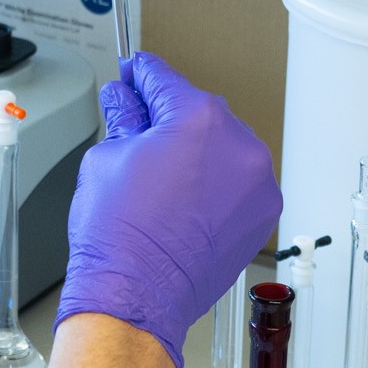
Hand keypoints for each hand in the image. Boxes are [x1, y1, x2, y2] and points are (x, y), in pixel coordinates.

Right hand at [57, 52, 282, 367]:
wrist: (138, 293)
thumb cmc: (120, 235)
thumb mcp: (105, 158)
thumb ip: (123, 119)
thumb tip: (124, 101)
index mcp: (196, 119)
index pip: (163, 77)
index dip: (139, 74)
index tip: (132, 74)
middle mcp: (237, 144)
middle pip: (197, 110)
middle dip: (166, 116)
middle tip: (135, 131)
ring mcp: (256, 181)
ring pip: (222, 145)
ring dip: (195, 150)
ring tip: (159, 177)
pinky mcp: (262, 212)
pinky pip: (237, 179)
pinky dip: (215, 182)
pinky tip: (182, 199)